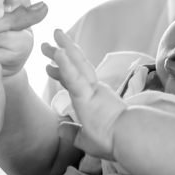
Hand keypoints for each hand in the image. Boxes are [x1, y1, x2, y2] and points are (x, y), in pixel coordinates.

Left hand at [42, 29, 127, 159]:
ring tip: (55, 33)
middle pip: (75, 67)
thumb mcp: (86, 139)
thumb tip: (60, 128)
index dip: (61, 71)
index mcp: (94, 99)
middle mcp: (94, 90)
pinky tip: (58, 52)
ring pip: (76, 65)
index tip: (48, 66)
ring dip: (64, 48)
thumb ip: (73, 132)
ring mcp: (92, 90)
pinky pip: (74, 77)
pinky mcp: (90, 94)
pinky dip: (65, 64)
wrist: (128, 141)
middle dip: (60, 53)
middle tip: (46, 43)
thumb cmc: (112, 142)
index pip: (74, 81)